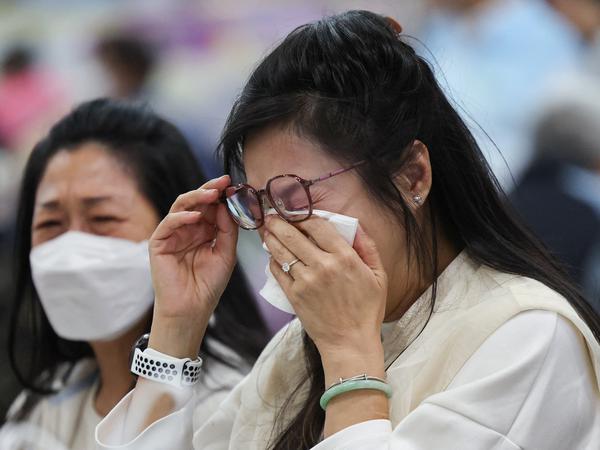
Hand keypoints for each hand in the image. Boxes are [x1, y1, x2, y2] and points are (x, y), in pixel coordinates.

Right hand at [148, 175, 237, 356]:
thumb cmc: (208, 284)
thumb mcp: (226, 253)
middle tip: (223, 182)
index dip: (221, 195)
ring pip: (181, 206)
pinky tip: (195, 217)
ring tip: (211, 194)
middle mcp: (188, 229)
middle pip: (196, 202)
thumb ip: (227, 229)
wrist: (192, 308)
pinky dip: (181, 217)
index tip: (234, 185)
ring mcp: (173, 234)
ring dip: (196, 198)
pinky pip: (169, 223)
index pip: (211, 206)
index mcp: (204, 231)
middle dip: (209, 189)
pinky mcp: (159, 242)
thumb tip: (226, 204)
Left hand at [263, 216, 386, 365]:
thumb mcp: (379, 275)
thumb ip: (367, 247)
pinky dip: (272, 260)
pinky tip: (272, 254)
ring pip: (282, 251)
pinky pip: (278, 271)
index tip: (297, 212)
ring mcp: (306, 281)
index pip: (317, 225)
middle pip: (293, 234)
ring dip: (271, 237)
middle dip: (279, 221)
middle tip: (272, 215)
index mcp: (345, 258)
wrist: (350, 342)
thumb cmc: (367, 310)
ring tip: (267, 230)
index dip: (303, 215)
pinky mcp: (294, 295)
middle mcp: (323, 266)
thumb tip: (356, 225)